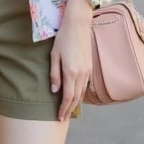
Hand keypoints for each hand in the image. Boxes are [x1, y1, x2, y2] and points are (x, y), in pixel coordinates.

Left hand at [50, 0, 92, 120]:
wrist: (78, 25)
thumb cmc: (62, 38)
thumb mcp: (54, 55)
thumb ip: (54, 74)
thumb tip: (55, 91)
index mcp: (71, 72)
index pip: (68, 96)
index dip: (64, 108)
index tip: (59, 117)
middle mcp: (81, 74)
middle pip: (76, 98)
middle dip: (69, 109)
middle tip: (62, 118)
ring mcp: (87, 71)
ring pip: (81, 93)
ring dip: (75, 103)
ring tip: (68, 111)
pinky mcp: (89, 67)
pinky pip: (85, 85)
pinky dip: (80, 94)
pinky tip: (75, 97)